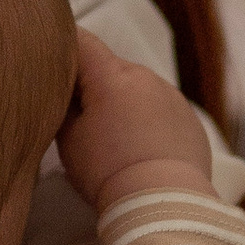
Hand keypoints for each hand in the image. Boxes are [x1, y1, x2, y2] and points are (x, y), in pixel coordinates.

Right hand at [57, 31, 217, 215]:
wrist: (162, 203)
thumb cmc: (107, 171)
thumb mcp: (68, 138)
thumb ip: (64, 104)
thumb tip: (65, 89)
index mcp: (112, 76)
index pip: (82, 41)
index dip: (65, 47)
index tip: (53, 62)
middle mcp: (146, 76)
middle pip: (111, 68)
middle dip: (95, 85)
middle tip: (82, 117)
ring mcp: (172, 96)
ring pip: (138, 89)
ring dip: (124, 103)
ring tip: (117, 140)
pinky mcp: (191, 119)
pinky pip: (162, 110)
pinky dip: (149, 121)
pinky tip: (143, 150)